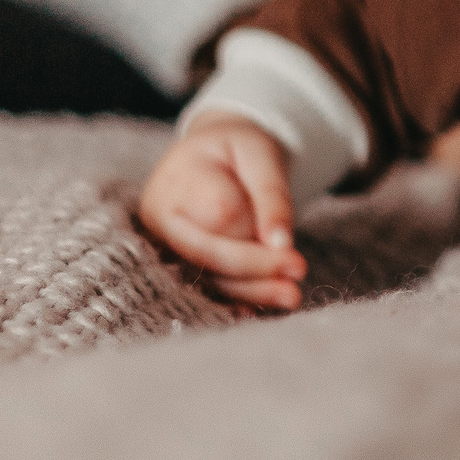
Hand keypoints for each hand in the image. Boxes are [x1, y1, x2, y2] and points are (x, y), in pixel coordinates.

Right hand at [137, 114, 306, 310]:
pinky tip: (260, 311)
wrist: (211, 152)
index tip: (293, 253)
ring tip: (292, 297)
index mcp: (178, 181)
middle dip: (256, 269)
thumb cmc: (237, 148)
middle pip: (208, 253)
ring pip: (208, 275)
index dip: (256, 238)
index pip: (220, 217)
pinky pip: (206, 285)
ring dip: (251, 291)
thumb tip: (282, 245)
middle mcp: (160, 218)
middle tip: (298, 277)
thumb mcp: (260, 154)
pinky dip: (236, 299)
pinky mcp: (177, 263)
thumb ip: (271, 195)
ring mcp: (164, 245)